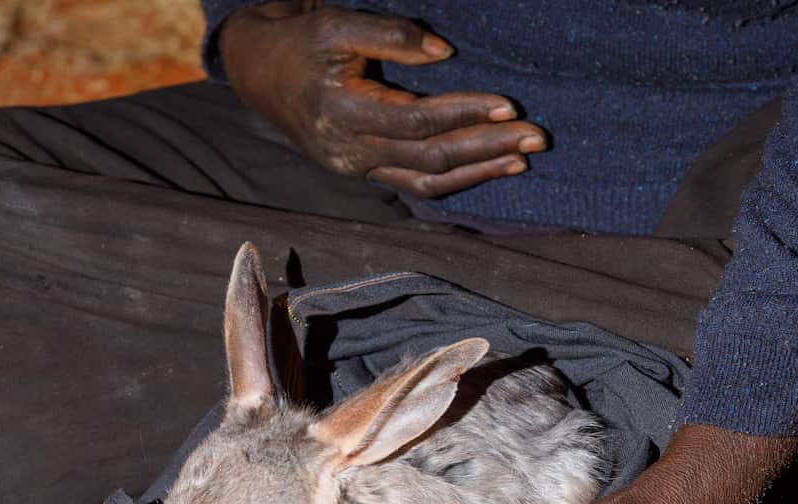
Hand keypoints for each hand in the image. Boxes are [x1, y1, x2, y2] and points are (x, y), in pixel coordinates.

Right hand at [218, 1, 546, 196]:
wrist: (261, 75)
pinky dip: (455, 180)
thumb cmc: (302, 44)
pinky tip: (489, 168)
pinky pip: (414, 184)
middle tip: (537, 137)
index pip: (417, 120)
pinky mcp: (364, 172)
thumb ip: (390, 36)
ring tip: (521, 159)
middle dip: (486, 148)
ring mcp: (356, 169)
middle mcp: (350, 151)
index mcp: (343, 112)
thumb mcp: (337, 25)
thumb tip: (445, 53)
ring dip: (477, 172)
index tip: (509, 104)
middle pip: (429, 158)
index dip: (465, 114)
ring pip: (425, 182)